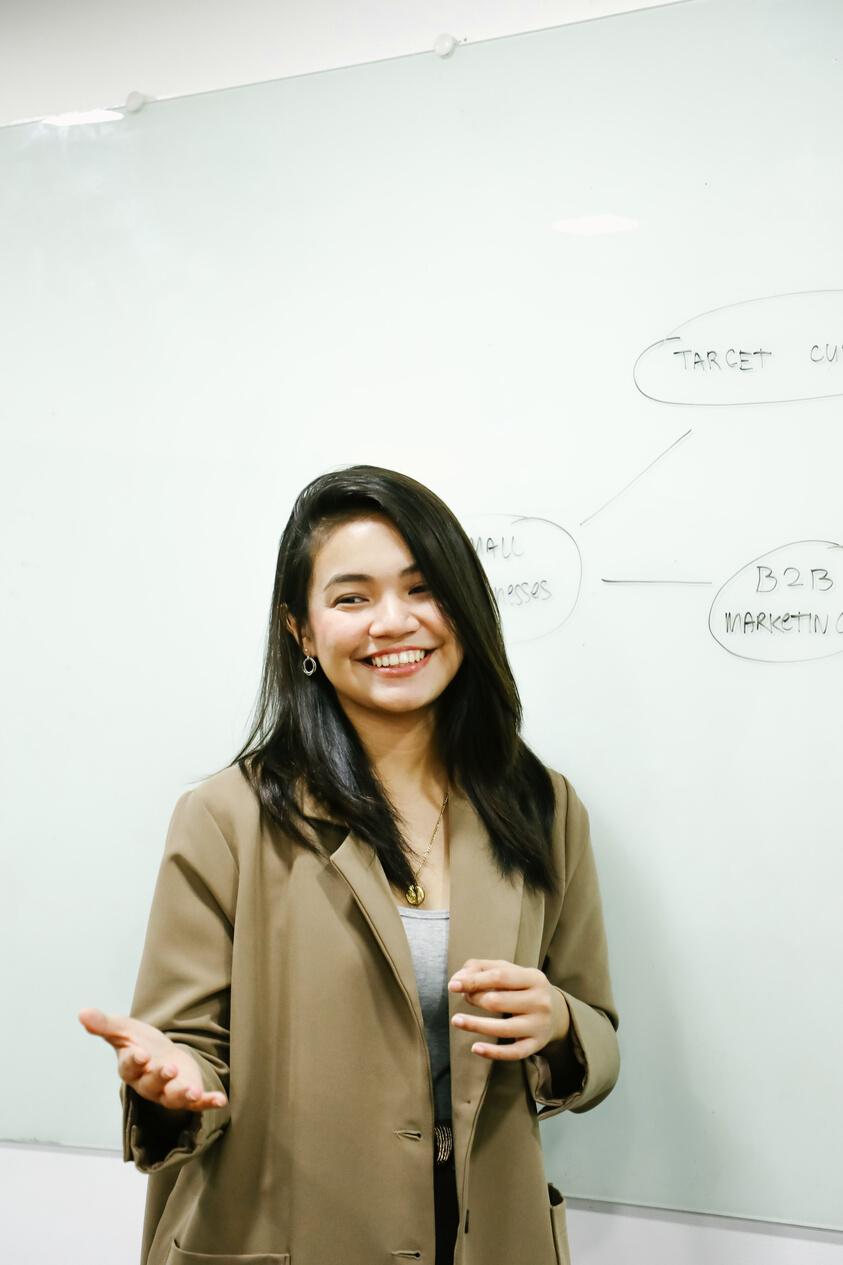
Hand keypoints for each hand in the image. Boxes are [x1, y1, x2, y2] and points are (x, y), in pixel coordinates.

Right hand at [78, 1008, 226, 1112]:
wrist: (161, 1054)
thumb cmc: (139, 1043)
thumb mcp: (124, 1029)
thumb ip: (104, 1024)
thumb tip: (82, 1012)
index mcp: (131, 1067)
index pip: (130, 1066)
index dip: (135, 1061)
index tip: (141, 1054)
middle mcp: (148, 1083)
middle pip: (151, 1084)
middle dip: (160, 1077)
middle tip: (168, 1069)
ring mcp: (167, 1091)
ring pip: (172, 1098)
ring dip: (182, 1095)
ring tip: (193, 1091)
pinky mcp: (187, 1094)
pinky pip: (197, 1103)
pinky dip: (207, 1102)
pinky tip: (221, 1100)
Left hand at [448, 959, 570, 1060]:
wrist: (556, 1012)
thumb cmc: (523, 987)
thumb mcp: (509, 970)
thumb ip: (482, 968)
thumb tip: (458, 979)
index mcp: (534, 978)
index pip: (499, 976)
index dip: (474, 980)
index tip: (452, 985)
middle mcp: (540, 1002)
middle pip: (498, 1001)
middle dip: (475, 999)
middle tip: (465, 998)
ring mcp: (539, 1025)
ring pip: (503, 1028)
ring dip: (475, 1024)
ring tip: (456, 1020)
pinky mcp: (536, 1045)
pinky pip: (513, 1052)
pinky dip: (493, 1052)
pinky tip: (475, 1048)